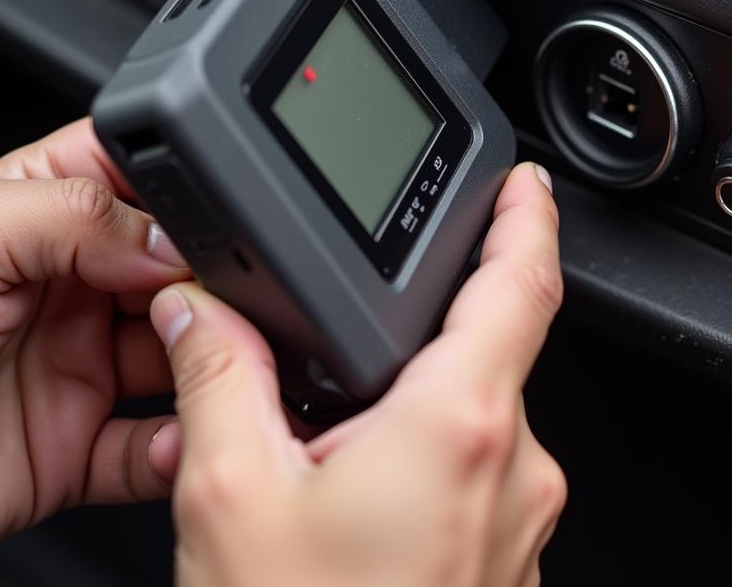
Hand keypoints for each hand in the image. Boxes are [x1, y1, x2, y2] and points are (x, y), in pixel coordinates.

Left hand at [0, 119, 189, 551]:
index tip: (215, 214)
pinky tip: (179, 435)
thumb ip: (73, 215)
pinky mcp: (74, 445)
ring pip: (179, 353)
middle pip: (173, 266)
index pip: (131, 177)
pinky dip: (178, 446)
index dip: (182, 187)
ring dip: (210, 359)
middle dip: (207, 280)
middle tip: (214, 298)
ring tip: (214, 361)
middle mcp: (65, 285)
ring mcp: (74, 364)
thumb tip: (173, 237)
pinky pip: (150, 446)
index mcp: (35, 215)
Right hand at [151, 162, 565, 586]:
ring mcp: (523, 517)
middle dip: (422, 335)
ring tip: (338, 445)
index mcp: (460, 424)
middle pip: (488, 349)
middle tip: (350, 359)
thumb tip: (203, 311)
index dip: (528, 218)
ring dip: (416, 407)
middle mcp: (514, 465)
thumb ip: (221, 378)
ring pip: (478, 415)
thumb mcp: (234, 496)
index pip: (524, 283)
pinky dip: (429, 457)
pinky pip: (479, 470)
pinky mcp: (510, 554)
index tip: (526, 183)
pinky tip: (365, 497)